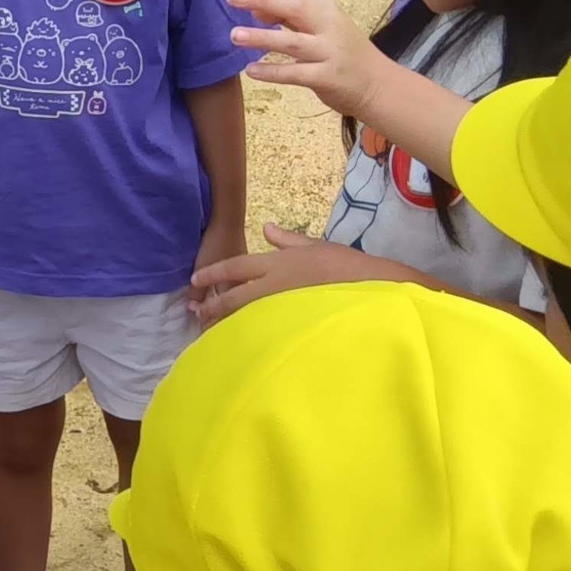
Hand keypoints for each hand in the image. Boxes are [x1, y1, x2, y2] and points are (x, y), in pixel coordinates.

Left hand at [190, 223, 402, 325]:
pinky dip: (244, 335)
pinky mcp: (290, 328)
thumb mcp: (317, 247)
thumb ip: (288, 240)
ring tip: (207, 329)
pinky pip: (259, 332)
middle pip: (233, 296)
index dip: (213, 273)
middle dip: (211, 304)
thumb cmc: (349, 267)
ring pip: (242, 317)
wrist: (376, 291)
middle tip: (194, 312)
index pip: (237, 266)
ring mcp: (282, 308)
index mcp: (279, 262)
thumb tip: (265, 228)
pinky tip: (234, 341)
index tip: (195, 280)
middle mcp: (275, 285)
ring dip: (223, 322)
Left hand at [227, 0, 389, 118]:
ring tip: (235, 35)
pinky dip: (272, 72)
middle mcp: (329, 26)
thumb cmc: (341, 53)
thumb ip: (290, 20)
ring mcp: (329, 52)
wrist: (376, 84)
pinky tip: (251, 69)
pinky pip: (295, 73)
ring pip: (291, 42)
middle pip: (294, 8)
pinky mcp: (326, 77)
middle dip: (263, 1)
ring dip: (261, 37)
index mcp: (326, 10)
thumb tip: (256, 10)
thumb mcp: (320, 30)